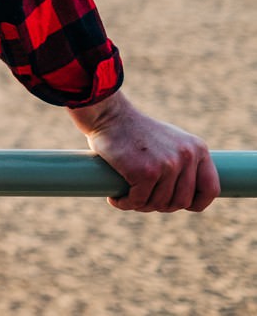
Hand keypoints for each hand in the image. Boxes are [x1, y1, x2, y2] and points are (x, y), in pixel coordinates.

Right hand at [67, 91, 218, 212]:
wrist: (108, 114)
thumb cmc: (135, 129)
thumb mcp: (170, 141)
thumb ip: (183, 162)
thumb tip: (187, 195)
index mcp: (198, 149)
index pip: (210, 189)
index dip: (195, 203)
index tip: (179, 205)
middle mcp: (187, 157)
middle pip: (181, 201)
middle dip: (161, 205)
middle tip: (143, 199)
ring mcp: (167, 165)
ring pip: (159, 203)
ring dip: (141, 205)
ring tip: (128, 198)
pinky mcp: (145, 172)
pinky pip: (138, 200)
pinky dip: (125, 203)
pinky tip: (116, 198)